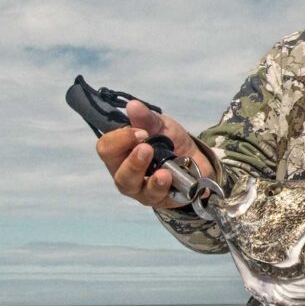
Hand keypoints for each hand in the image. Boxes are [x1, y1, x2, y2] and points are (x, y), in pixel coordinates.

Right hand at [96, 100, 213, 208]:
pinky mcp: (160, 200)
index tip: (140, 132)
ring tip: (164, 172)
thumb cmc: (170, 142)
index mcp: (120, 153)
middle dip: (133, 162)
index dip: (120, 140)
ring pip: (137, 190)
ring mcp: (142, 190)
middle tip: (147, 148)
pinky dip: (166, 188)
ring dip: (150, 180)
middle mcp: (126, 174)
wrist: (197, 160)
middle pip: (120, 174)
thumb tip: (133, 106)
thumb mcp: (162, 126)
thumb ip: (147, 119)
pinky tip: (173, 180)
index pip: (107, 148)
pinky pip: (159, 198)